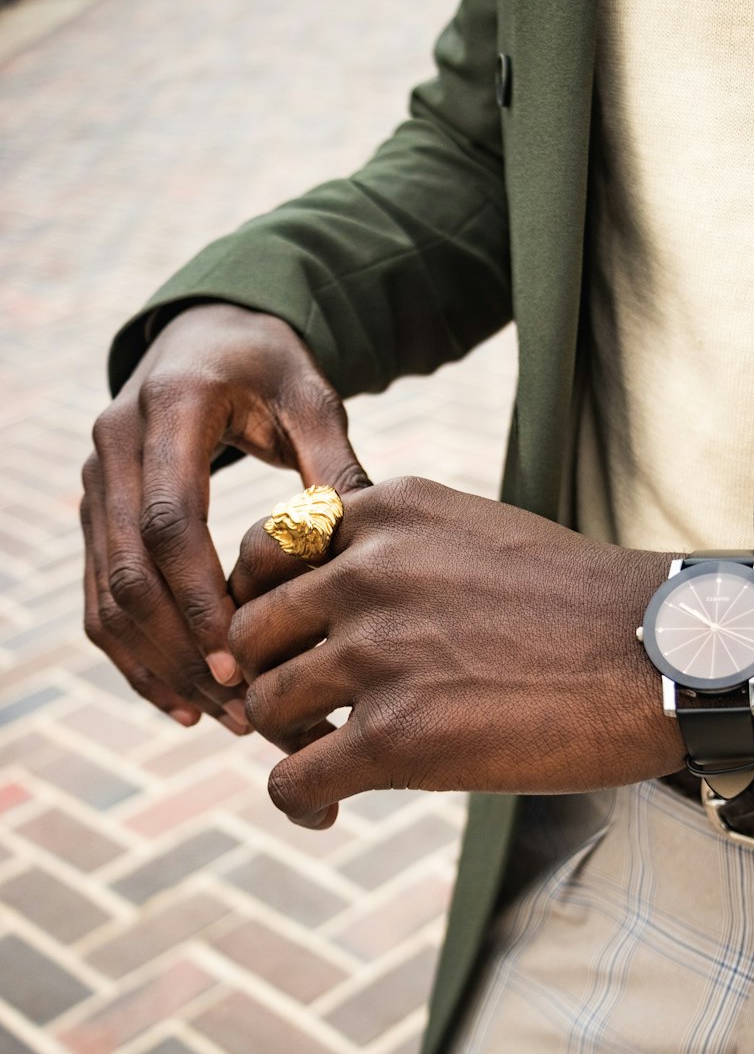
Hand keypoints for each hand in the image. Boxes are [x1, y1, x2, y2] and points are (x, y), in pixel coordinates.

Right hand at [82, 302, 368, 729]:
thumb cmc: (268, 369)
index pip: (170, 520)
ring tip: (224, 716)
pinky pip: (97, 600)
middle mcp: (115, 444)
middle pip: (129, 570)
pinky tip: (183, 703)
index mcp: (170, 408)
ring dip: (159, 665)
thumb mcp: (311, 397)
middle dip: (182, 649)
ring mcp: (95, 482)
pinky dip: (134, 657)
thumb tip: (360, 538)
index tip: (244, 657)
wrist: (204, 336)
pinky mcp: (93, 514)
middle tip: (243, 707)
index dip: (199, 597)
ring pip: (106, 597)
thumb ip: (333, 461)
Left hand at [228, 475, 680, 827]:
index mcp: (390, 513)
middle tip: (300, 711)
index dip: (260, 604)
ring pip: (266, 704)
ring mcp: (377, 652)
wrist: (668, 658)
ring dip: (284, 740)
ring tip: (323, 762)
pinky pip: (292, 777)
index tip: (286, 642)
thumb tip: (332, 599)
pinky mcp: (396, 736)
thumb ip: (399, 551)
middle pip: (251, 631)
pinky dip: (295, 800)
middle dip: (265, 676)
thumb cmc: (586, 605)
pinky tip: (325, 811)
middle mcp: (369, 571)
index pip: (266, 549)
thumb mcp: (479, 535)